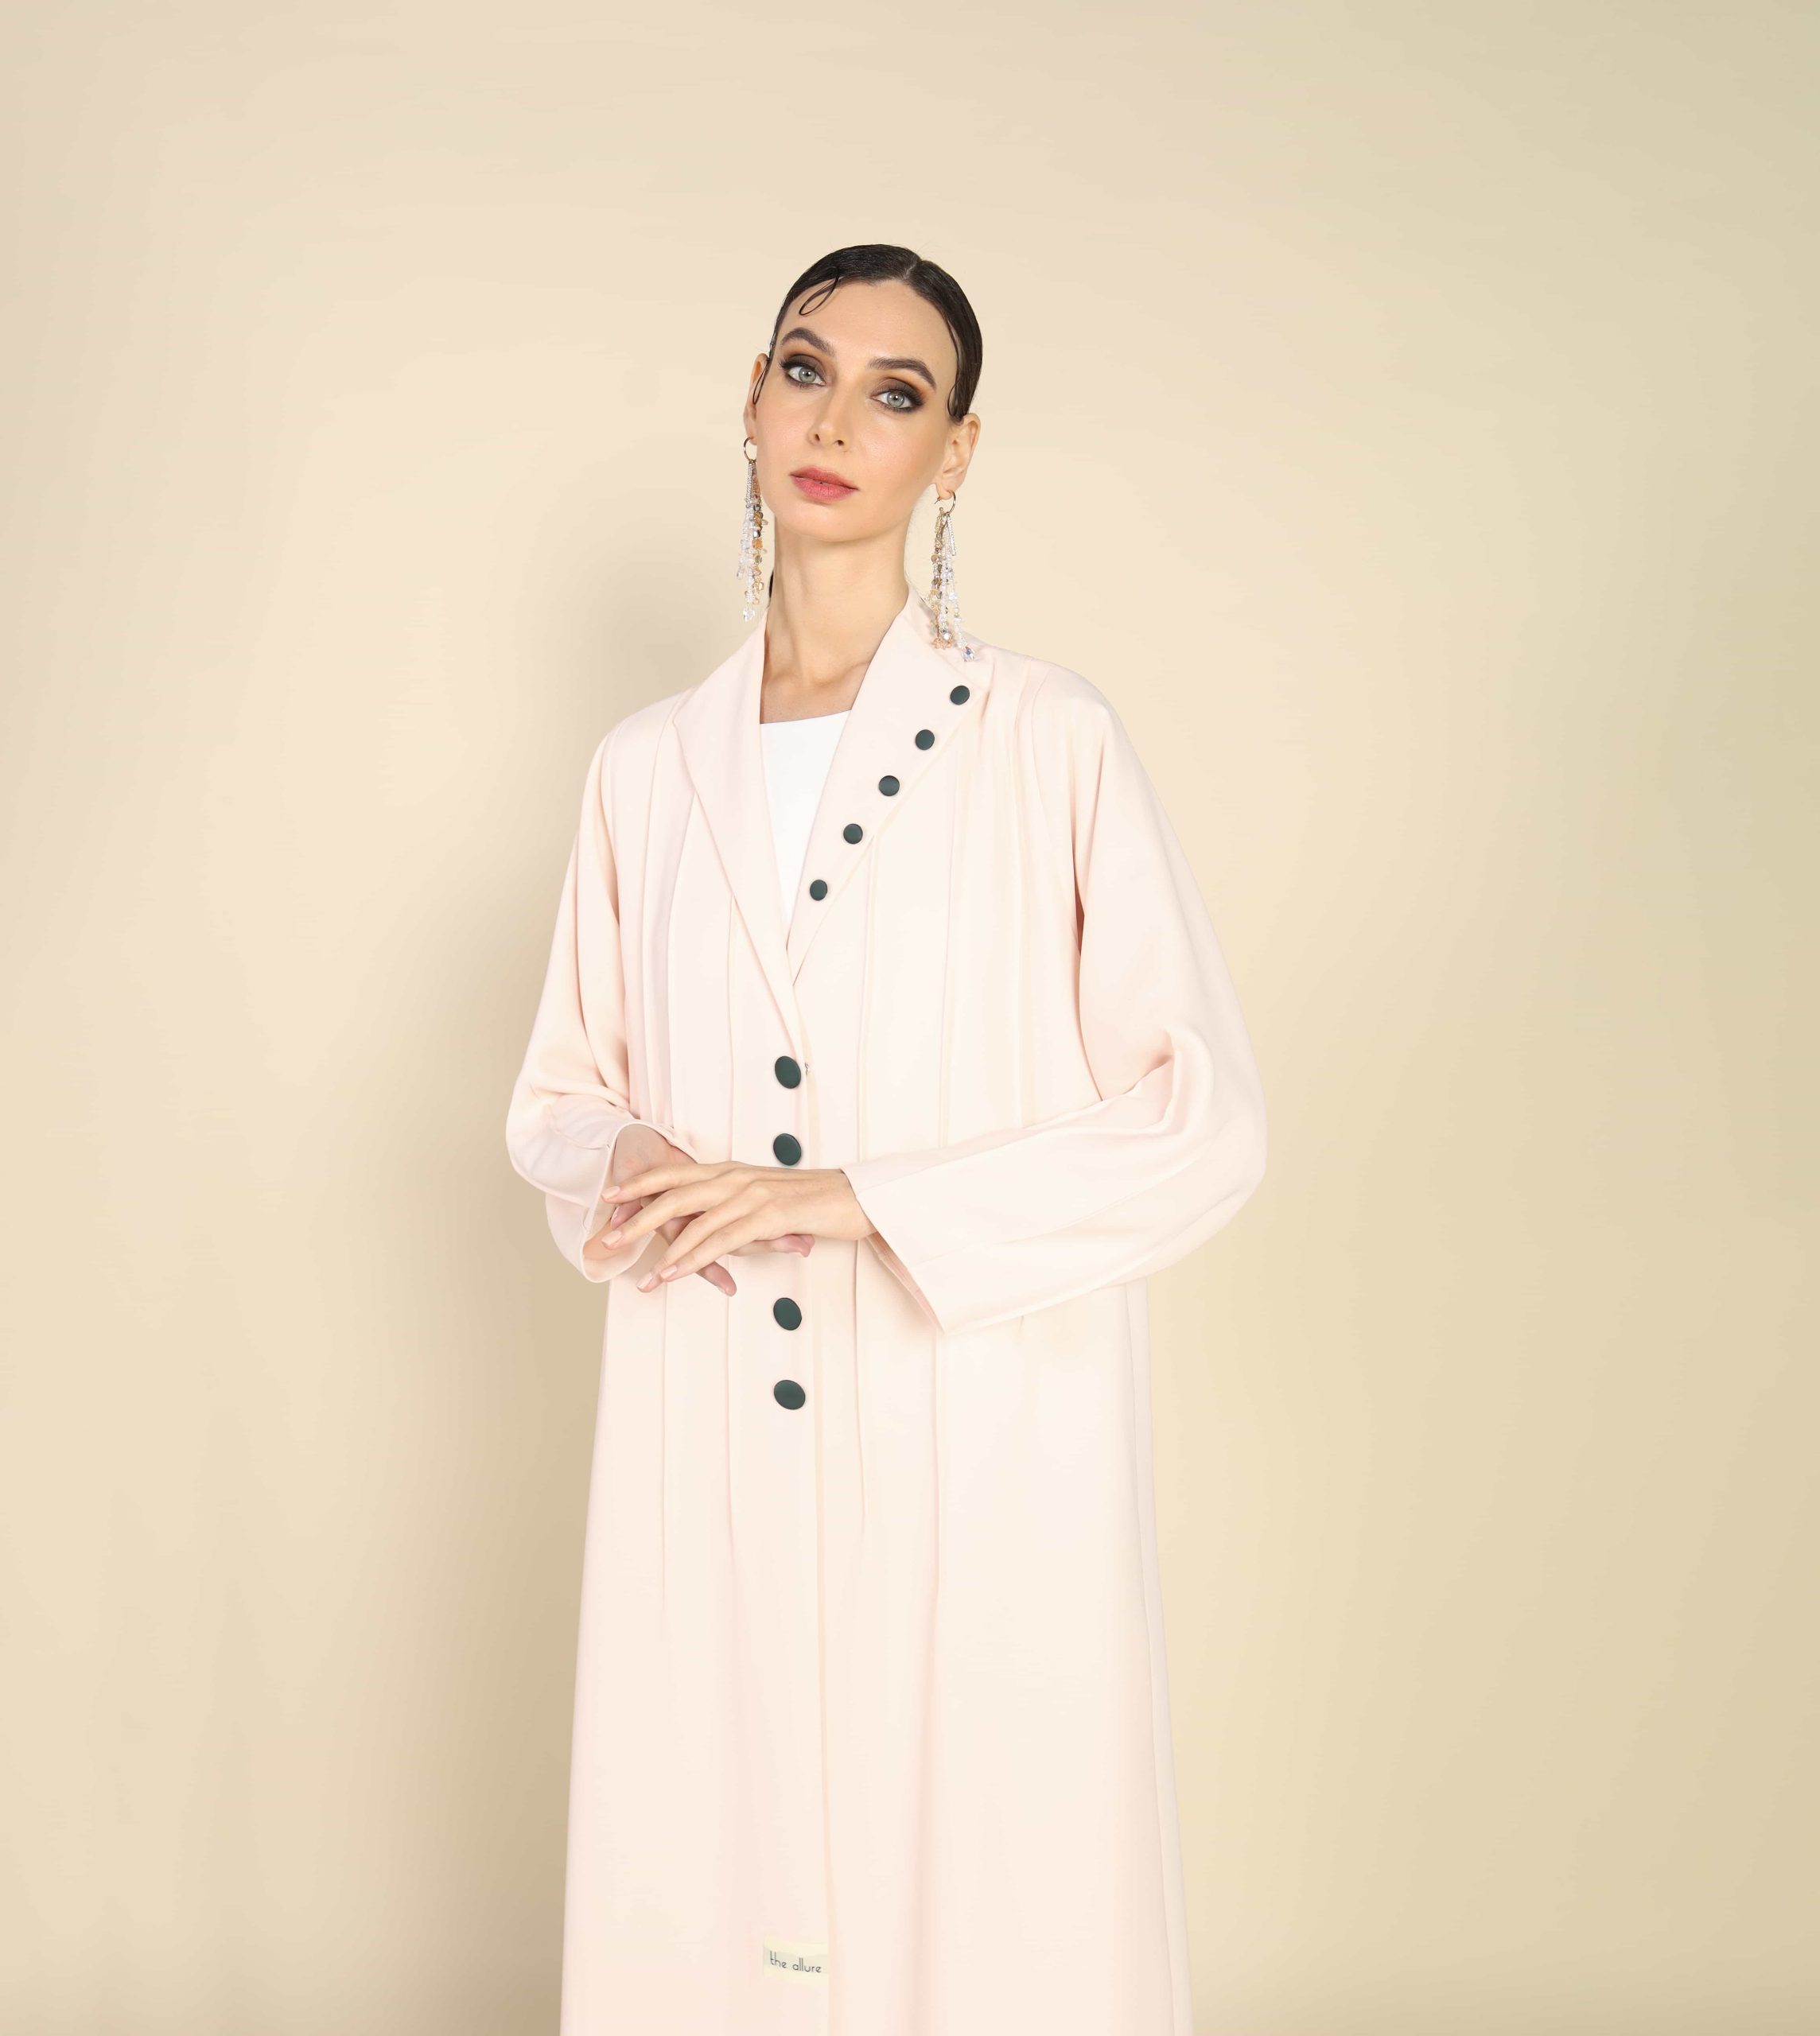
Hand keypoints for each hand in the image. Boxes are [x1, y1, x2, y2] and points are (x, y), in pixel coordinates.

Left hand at [594, 1155, 877, 1293]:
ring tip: (640, 1276)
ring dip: (661, 1250)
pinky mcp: (768, 1215)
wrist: (859, 1196)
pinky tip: (674, 1273)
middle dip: (636, 1217)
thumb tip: (718, 1239)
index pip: (676, 1172)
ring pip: (694, 1221)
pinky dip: (693, 1259)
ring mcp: (751, 1194)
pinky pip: (721, 1240)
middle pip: (674, 1194)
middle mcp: (737, 1177)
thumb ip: (738, 1217)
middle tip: (605, 1237)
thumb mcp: (768, 1206)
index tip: (610, 1195)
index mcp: (734, 1170)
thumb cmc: (816, 1204)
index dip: (641, 1183)